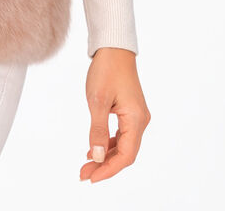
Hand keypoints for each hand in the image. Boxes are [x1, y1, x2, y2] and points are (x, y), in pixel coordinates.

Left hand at [79, 46, 150, 183]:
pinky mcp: (130, 111)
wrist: (113, 47)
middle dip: (105, 165)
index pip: (126, 156)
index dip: (109, 170)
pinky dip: (108, 144)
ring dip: (105, 156)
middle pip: (125, 153)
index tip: (91, 178)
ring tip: (86, 164)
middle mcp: (141, 120)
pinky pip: (122, 135)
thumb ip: (97, 131)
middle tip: (84, 174)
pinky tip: (95, 149)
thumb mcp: (97, 101)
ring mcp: (136, 116)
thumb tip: (96, 157)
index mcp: (136, 120)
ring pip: (123, 145)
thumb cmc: (106, 70)